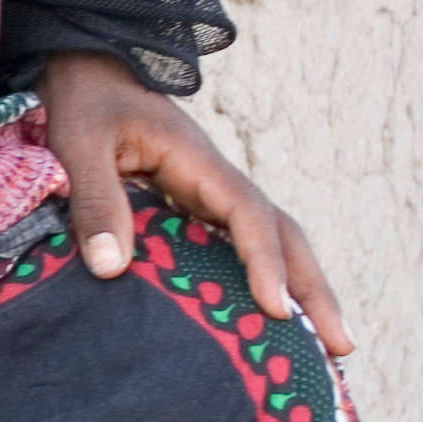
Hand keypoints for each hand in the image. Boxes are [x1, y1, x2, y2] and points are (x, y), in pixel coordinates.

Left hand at [40, 52, 351, 355]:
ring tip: (326, 351)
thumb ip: (95, 200)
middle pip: (284, 235)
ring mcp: (212, 196)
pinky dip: (262, 284)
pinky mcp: (197, 208)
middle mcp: (218, 182)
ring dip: (302, 291)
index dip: (266, 262)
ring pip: (272, 244)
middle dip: (315, 290)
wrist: (89, 70)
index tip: (278, 310)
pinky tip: (266, 324)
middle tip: (342, 348)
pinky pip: (240, 249)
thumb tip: (111, 268)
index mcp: (200, 162)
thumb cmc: (86, 101)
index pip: (248, 215)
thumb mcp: (80, 143)